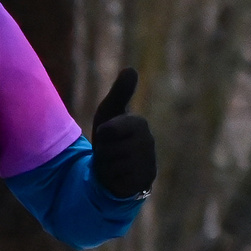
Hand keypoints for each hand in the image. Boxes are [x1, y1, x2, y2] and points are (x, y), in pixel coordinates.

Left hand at [89, 67, 156, 198]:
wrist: (115, 167)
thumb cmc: (110, 138)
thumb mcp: (109, 113)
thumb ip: (119, 93)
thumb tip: (131, 69)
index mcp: (139, 124)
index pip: (107, 130)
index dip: (101, 134)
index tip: (107, 135)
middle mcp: (148, 143)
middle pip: (108, 150)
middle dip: (102, 153)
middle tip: (109, 152)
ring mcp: (148, 163)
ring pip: (112, 166)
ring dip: (106, 167)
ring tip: (114, 163)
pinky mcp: (145, 182)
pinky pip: (117, 181)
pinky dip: (112, 180)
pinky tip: (120, 177)